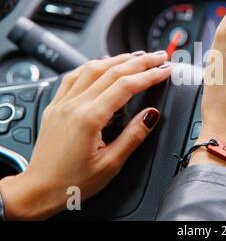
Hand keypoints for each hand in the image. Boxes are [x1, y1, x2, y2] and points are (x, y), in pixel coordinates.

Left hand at [0, 51, 170, 219]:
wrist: (39, 190)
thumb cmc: (71, 182)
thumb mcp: (111, 164)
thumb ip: (133, 136)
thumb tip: (151, 115)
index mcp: (89, 118)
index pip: (126, 86)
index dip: (149, 75)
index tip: (165, 70)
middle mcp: (74, 105)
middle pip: (112, 71)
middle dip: (140, 61)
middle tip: (158, 57)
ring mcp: (62, 103)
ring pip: (92, 68)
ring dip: (118, 59)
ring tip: (137, 57)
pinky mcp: (56, 106)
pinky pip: (74, 76)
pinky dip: (92, 66)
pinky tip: (102, 64)